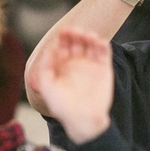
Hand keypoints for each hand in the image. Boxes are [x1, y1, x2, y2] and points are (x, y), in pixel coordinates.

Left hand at [27, 28, 112, 144]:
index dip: (63, 37)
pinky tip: (99, 42)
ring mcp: (91, 65)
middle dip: (75, 34)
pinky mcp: (104, 70)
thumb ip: (45, 68)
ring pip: (90, 45)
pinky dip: (103, 46)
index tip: (63, 32)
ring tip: (88, 36)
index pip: (63, 45)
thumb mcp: (47, 86)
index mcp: (62, 64)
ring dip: (89, 38)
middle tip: (75, 31)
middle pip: (76, 42)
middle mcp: (76, 62)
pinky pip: (104, 54)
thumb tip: (49, 50)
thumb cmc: (61, 105)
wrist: (82, 119)